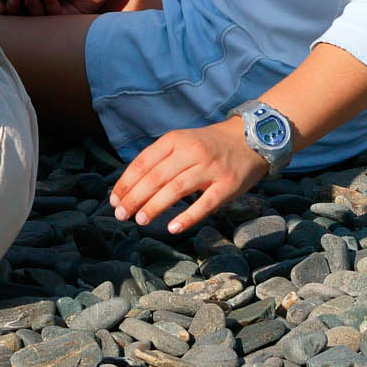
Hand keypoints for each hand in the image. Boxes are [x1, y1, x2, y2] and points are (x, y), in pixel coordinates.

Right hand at [0, 0, 116, 15]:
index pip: (15, 0)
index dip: (5, 3)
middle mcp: (44, 0)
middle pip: (22, 13)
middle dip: (13, 8)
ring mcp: (57, 9)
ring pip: (36, 16)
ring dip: (29, 4)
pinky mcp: (70, 17)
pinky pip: (53, 16)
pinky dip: (48, 2)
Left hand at [110, 120, 266, 234]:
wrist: (252, 138)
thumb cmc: (210, 145)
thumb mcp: (184, 141)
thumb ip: (161, 159)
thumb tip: (130, 187)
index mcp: (177, 140)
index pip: (144, 162)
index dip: (126, 182)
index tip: (114, 200)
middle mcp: (192, 151)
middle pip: (156, 177)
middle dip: (135, 197)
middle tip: (121, 215)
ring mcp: (211, 168)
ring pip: (176, 189)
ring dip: (155, 206)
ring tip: (140, 220)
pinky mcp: (227, 185)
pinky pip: (205, 203)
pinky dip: (188, 217)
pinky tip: (173, 228)